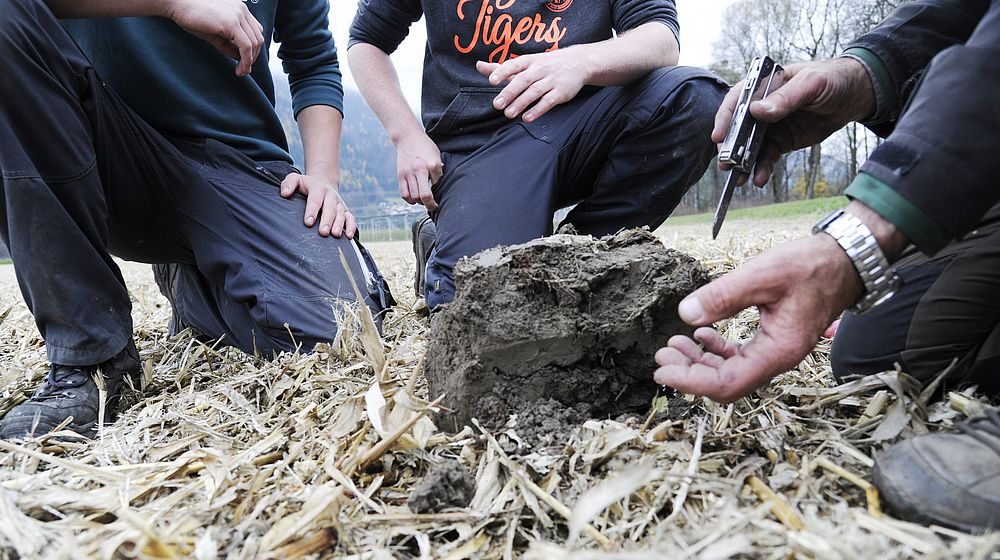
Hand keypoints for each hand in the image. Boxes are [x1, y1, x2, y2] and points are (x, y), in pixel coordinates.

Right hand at [164, 0, 264, 76]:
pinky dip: (246, 61)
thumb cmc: (191, 15)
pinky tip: (240, 69)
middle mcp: (241, 10)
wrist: (177, 3)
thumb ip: (228, 44)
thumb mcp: (214, 32)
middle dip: (253, 57)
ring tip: (241, 71)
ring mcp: (238, 15)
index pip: (255, 31)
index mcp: (239, 9)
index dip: (253, 48)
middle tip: (244, 69)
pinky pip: (246, 46)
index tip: (246, 61)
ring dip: (250, 61)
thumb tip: (240, 57)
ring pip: (254, 44)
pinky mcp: (232, 23)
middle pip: (258, 38)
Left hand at [280, 173, 355, 237]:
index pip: (315, 200)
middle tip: (323, 232)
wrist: (323, 182)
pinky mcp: (345, 210)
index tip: (308, 222)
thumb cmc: (306, 184)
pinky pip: (351, 218)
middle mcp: (331, 196)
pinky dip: (351, 226)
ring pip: (341, 214)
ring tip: (335, 235)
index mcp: (318, 188)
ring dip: (339, 225)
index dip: (312, 211)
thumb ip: (288, 183)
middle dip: (327, 220)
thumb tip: (284, 194)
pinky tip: (349, 236)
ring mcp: (339, 203)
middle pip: (330, 208)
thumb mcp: (296, 179)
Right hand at [395, 132, 442, 210]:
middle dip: (430, 204)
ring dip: (420, 202)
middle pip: (425, 196)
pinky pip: (404, 194)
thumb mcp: (436, 156)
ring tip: (424, 201)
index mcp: (432, 165)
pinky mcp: (400, 176)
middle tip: (434, 206)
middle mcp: (419, 170)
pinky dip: (410, 200)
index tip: (440, 192)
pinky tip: (414, 198)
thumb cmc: (425, 147)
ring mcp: (408, 173)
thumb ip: (438, 170)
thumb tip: (438, 185)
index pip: (438, 185)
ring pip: (414, 196)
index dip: (439, 190)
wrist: (407, 137)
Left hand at [477, 50, 588, 121]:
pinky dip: (538, 110)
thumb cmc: (544, 64)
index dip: (502, 72)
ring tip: (508, 114)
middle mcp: (539, 69)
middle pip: (523, 80)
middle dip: (510, 92)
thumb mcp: (524, 63)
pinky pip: (549, 101)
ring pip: (535, 91)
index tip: (491, 80)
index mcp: (528, 61)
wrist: (577, 62)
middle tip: (497, 104)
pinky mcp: (561, 92)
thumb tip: (478, 65)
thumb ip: (501, 67)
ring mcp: (551, 80)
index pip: (513, 65)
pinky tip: (527, 118)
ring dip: (521, 103)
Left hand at [653, 234, 863, 402]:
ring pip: (731, 371)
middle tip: (661, 356)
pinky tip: (700, 335)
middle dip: (689, 373)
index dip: (691, 382)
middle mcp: (777, 359)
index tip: (663, 371)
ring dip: (700, 362)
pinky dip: (716, 350)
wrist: (844, 261)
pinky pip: (740, 357)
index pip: (727, 384)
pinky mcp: (773, 341)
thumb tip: (686, 315)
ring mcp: (776, 352)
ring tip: (673, 345)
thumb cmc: (809, 267)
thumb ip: (722, 296)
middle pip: (726, 383)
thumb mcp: (761, 276)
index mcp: (778, 352)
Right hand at [713, 58, 875, 185]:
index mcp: (764, 86)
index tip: (719, 136)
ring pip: (749, 147)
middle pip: (738, 128)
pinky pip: (767, 157)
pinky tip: (759, 179)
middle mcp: (762, 107)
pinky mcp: (781, 141)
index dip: (725, 118)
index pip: (737, 101)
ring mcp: (770, 126)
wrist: (855, 94)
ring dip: (742, 164)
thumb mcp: (811, 84)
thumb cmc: (831, 78)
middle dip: (730, 147)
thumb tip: (757, 112)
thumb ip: (785, 98)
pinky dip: (761, 168)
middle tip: (725, 164)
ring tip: (739, 180)